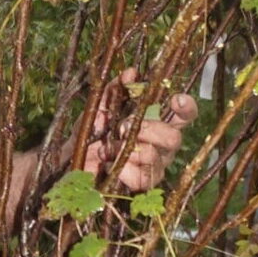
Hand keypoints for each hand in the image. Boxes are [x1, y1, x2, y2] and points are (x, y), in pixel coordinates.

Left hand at [82, 75, 196, 193]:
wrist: (72, 159)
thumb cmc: (92, 131)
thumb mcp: (100, 106)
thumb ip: (115, 90)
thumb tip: (131, 72)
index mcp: (158, 123)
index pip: (184, 115)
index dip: (186, 107)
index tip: (175, 100)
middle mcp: (162, 145)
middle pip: (174, 138)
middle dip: (151, 130)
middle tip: (125, 127)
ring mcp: (154, 166)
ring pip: (156, 157)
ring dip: (130, 150)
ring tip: (111, 147)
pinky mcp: (142, 184)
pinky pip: (143, 178)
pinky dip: (125, 170)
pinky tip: (110, 165)